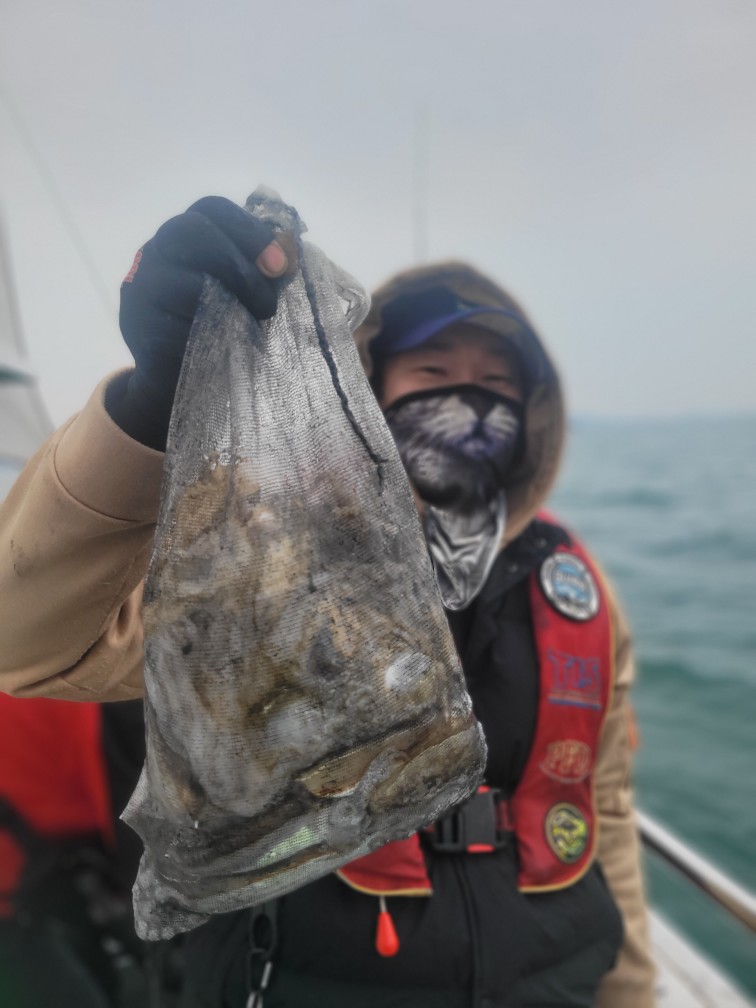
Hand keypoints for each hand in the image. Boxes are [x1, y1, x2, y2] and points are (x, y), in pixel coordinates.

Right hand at [111, 196, 288, 449]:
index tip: (281, 264)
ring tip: (253, 326)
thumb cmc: (218, 326)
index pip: (212, 210)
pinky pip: (176, 327)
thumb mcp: (243, 292)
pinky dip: (209, 334)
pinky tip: (226, 344)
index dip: (250, 230)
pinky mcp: (140, 330)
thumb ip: (262, 268)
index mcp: (184, 236)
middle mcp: (155, 253)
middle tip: (268, 302)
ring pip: (183, 280)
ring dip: (229, 303)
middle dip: (240, 264)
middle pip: (190, 231)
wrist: (179, 378)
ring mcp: (141, 289)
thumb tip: (288, 252)